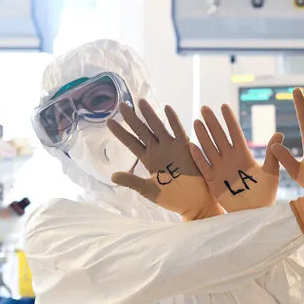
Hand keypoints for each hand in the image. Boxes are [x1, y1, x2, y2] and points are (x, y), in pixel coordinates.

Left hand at [107, 99, 222, 220]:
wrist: (194, 202)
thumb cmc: (173, 198)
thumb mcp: (149, 190)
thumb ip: (132, 181)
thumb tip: (112, 175)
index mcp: (148, 159)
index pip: (131, 142)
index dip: (120, 132)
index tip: (109, 121)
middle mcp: (158, 150)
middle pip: (142, 130)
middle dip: (131, 118)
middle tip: (121, 105)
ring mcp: (171, 147)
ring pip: (158, 126)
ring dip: (149, 114)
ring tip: (140, 102)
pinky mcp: (185, 147)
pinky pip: (178, 131)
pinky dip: (173, 120)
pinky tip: (167, 108)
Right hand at [190, 104, 282, 211]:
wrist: (255, 212)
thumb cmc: (265, 193)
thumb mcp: (271, 172)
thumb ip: (273, 154)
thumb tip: (280, 133)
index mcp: (244, 155)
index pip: (235, 133)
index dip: (229, 120)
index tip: (224, 106)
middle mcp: (230, 159)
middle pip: (219, 137)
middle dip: (213, 123)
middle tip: (205, 108)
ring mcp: (220, 169)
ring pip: (210, 148)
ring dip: (203, 136)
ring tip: (197, 121)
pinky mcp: (213, 181)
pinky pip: (204, 166)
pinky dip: (198, 157)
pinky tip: (192, 146)